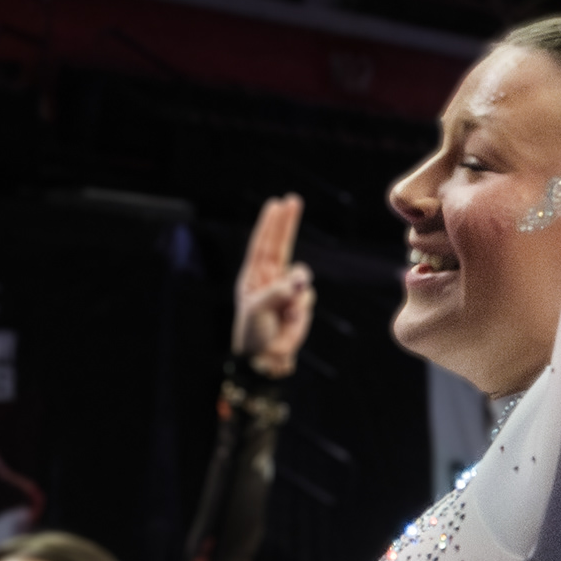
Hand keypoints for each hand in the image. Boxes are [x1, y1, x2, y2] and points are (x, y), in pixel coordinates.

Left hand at [231, 195, 316, 374]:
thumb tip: (302, 278)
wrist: (265, 361)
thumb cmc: (253, 334)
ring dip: (295, 295)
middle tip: (293, 199)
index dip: (271, 224)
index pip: (263, 245)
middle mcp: (270, 280)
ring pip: (302, 277)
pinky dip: (300, 309)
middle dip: (287, 223)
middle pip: (281, 245)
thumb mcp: (258, 310)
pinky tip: (290, 322)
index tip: (277, 203)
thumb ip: (280, 291)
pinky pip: (307, 297)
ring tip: (283, 316)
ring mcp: (286, 291)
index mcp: (253, 278)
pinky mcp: (299, 305)